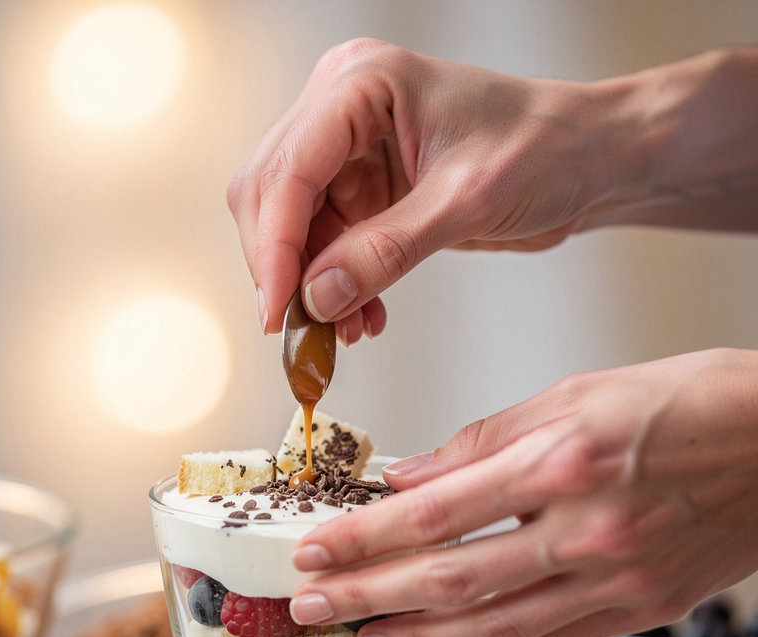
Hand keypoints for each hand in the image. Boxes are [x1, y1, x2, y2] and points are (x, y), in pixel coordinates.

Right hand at [228, 41, 757, 344]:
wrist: (587, 160)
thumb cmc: (547, 147)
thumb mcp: (468, 200)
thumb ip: (387, 249)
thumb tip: (320, 296)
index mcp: (361, 84)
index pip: (288, 170)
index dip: (275, 247)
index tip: (278, 309)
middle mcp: (342, 110)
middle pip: (271, 196)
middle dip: (283, 269)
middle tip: (300, 329)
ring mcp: (348, 151)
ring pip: (292, 230)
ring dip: (310, 287)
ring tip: (344, 330)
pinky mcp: (362, 190)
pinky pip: (323, 247)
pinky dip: (335, 288)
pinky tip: (360, 316)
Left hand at [287, 349, 757, 636]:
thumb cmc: (688, 404)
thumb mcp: (575, 394)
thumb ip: (482, 442)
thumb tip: (410, 476)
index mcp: (562, 462)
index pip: (433, 514)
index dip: (363, 539)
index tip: (313, 549)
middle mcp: (585, 531)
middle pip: (450, 579)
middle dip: (369, 596)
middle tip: (311, 607)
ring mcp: (614, 581)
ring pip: (494, 627)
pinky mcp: (638, 611)